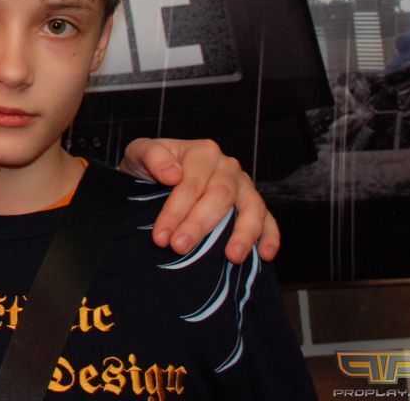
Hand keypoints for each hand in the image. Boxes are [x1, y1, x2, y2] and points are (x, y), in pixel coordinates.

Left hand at [119, 138, 279, 263]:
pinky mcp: (253, 204)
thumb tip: (173, 174)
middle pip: (219, 197)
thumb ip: (152, 156)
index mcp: (202, 152)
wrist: (154, 173)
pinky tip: (266, 254)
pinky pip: (268, 219)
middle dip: (199, 225)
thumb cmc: (148, 165)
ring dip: (243, 234)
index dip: (176, 211)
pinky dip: (270, 236)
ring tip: (232, 257)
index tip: (161, 237)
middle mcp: (227, 167)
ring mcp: (243, 185)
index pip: (192, 184)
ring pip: (251, 208)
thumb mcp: (139, 152)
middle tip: (180, 248)